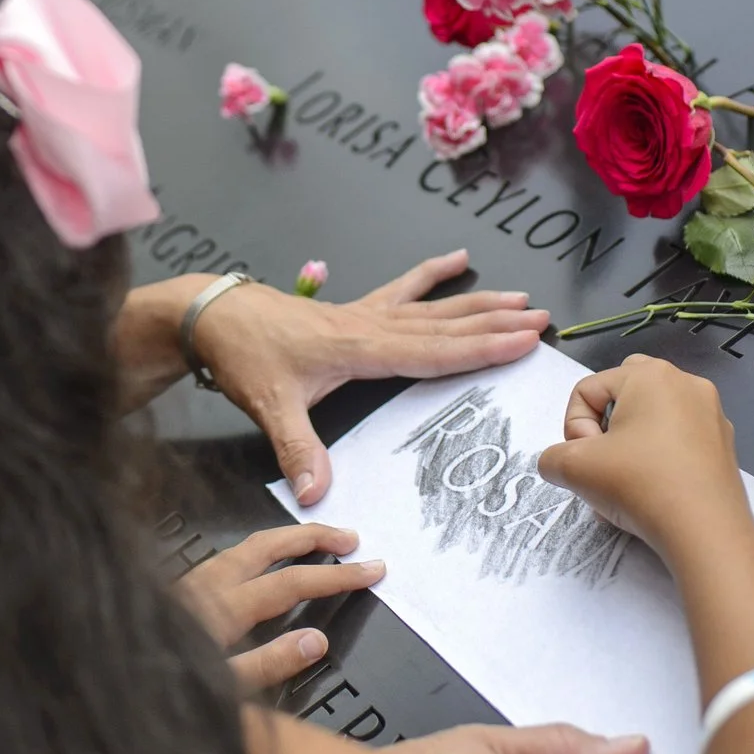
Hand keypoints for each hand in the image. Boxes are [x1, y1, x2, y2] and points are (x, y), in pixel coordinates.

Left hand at [176, 523, 385, 691]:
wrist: (96, 673)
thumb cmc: (156, 688)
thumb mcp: (218, 692)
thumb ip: (269, 664)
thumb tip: (318, 639)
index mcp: (222, 608)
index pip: (293, 582)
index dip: (337, 575)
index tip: (373, 569)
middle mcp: (206, 585)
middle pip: (270, 546)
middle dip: (314, 537)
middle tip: (351, 538)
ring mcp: (190, 583)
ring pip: (246, 546)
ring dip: (285, 539)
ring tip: (314, 538)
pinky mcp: (178, 590)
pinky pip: (228, 556)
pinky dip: (257, 549)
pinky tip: (258, 562)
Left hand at [195, 250, 549, 504]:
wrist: (213, 315)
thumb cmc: (244, 356)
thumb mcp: (269, 407)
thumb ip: (298, 451)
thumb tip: (318, 494)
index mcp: (360, 348)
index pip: (433, 351)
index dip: (481, 348)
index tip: (523, 340)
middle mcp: (370, 326)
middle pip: (444, 325)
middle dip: (495, 324)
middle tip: (540, 320)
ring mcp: (363, 314)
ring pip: (432, 308)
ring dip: (477, 303)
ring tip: (518, 298)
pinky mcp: (353, 310)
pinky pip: (402, 290)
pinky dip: (430, 275)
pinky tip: (455, 259)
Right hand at [537, 354, 747, 560]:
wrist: (705, 531)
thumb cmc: (638, 483)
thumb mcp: (574, 469)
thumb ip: (552, 458)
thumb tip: (562, 463)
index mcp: (650, 374)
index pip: (587, 391)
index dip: (575, 428)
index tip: (587, 461)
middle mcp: (686, 384)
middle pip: (623, 396)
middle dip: (604, 430)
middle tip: (604, 465)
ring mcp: (712, 415)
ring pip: (651, 422)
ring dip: (628, 450)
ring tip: (625, 489)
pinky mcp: (724, 447)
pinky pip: (678, 442)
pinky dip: (658, 462)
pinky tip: (654, 497)